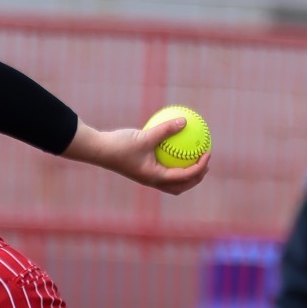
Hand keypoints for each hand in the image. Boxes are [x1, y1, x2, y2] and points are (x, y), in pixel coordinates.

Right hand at [61, 121, 209, 194]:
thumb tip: (184, 121)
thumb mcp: (145, 136)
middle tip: (205, 161)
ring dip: (185, 174)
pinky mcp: (142, 170)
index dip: (200, 166)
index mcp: (156, 178)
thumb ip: (165, 129)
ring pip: (171, 181)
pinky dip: (171, 163)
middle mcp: (153, 181)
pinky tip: (173, 147)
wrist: (98, 151)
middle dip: (196, 177)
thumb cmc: (120, 145)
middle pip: (181, 186)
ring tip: (193, 158)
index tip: (208, 153)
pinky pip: (162, 169)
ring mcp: (147, 177)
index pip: (185, 176)